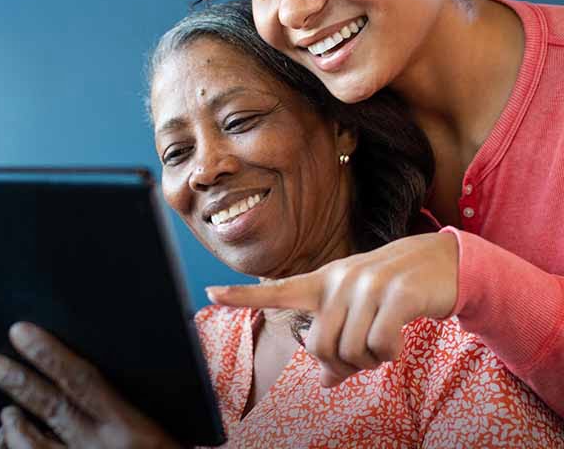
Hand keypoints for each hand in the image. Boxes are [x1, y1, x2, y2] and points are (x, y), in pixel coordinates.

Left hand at [0, 322, 180, 448]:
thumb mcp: (167, 428)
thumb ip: (145, 397)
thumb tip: (143, 349)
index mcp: (129, 426)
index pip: (81, 380)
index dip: (50, 354)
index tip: (24, 333)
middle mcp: (100, 447)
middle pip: (53, 408)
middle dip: (20, 382)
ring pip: (35, 445)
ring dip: (16, 424)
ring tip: (5, 409)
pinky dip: (19, 448)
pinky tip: (11, 439)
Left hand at [207, 231, 457, 387]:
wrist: (436, 262)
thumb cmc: (388, 293)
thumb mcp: (357, 314)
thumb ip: (337, 344)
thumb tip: (325, 383)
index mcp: (323, 282)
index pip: (277, 291)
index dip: (242, 296)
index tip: (210, 292)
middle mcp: (339, 280)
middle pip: (319, 346)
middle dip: (341, 362)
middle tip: (364, 351)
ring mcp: (367, 285)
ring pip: (351, 350)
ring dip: (369, 360)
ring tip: (384, 338)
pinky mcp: (397, 295)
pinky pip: (379, 345)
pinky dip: (388, 353)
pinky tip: (398, 337)